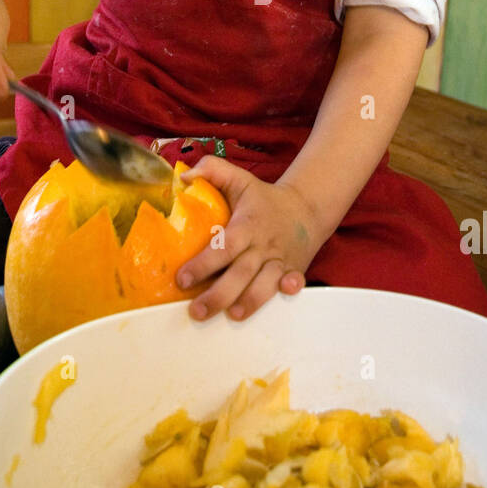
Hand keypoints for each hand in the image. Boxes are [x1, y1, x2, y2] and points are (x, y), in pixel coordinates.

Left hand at [174, 156, 325, 322]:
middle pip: (241, 273)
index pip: (223, 246)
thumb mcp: (238, 178)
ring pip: (265, 284)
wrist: (305, 207)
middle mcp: (262, 245)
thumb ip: (212, 170)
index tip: (182, 279)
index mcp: (246, 224)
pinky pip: (295, 283)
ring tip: (231, 316)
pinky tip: (283, 296)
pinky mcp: (293, 271)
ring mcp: (279, 261)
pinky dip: (290, 291)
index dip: (203, 263)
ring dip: (250, 302)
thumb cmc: (262, 198)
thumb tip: (185, 177)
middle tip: (197, 311)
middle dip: (219, 295)